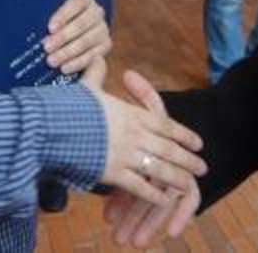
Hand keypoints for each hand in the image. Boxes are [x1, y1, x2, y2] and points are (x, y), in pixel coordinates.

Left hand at [44, 0, 110, 73]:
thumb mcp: (49, 12)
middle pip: (82, 23)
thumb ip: (42, 14)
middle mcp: (96, 12)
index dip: (63, 15)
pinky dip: (77, 63)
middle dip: (63, 37)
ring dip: (68, 52)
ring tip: (52, 61)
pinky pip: (93, 55)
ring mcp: (102, 29)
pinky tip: (64, 68)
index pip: (76, 3)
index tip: (50, 28)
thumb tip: (27, 19)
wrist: (71, 33)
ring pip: (87, 40)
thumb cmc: (55, 21)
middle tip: (47, 47)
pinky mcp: (105, 45)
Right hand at [82, 62, 205, 211]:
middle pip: (169, 149)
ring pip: (160, 169)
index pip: (166, 125)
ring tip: (190, 185)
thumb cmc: (70, 105)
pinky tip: (164, 200)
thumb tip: (98, 56)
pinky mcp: (114, 173)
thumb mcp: (87, 87)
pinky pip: (139, 187)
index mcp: (132, 114)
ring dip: (177, 178)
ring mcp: (126, 155)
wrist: (55, 126)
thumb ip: (96, 74)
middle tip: (203, 167)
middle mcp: (135, 134)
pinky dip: (153, 195)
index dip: (184, 134)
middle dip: (188, 159)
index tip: (198, 142)